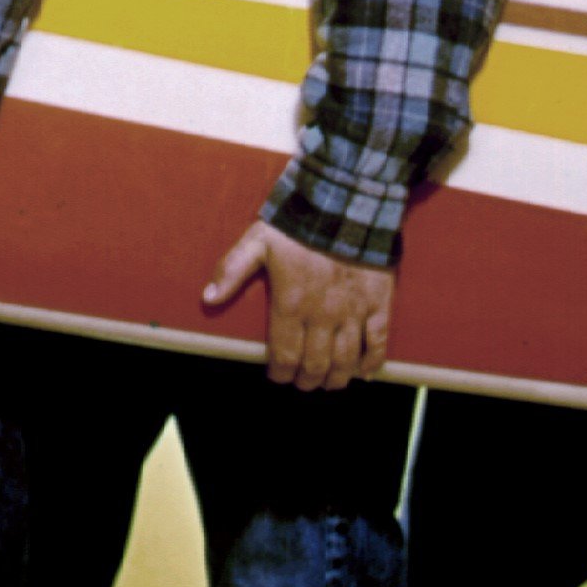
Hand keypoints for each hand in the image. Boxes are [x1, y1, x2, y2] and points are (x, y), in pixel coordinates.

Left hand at [205, 217, 392, 389]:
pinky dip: (372, 361)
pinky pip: (378, 341)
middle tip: (303, 382)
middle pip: (315, 365)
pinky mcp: (379, 303)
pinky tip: (364, 372)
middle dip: (307, 380)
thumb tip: (208, 298)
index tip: (278, 376)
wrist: (347, 203)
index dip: (280, 373)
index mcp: (291, 303)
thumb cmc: (298, 224)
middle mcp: (323, 315)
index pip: (284, 355)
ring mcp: (353, 311)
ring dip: (336, 378)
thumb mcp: (257, 241)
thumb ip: (232, 270)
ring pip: (345, 360)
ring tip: (329, 383)